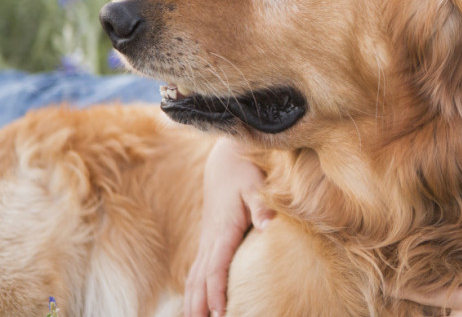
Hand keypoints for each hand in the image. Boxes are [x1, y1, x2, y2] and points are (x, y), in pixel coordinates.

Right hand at [183, 137, 274, 316]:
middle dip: (200, 305)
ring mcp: (206, 239)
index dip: (216, 293)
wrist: (225, 159)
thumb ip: (261, 206)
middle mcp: (210, 238)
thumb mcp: (255, 185)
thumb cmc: (244, 171)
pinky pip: (196, 269)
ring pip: (194, 277)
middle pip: (200, 280)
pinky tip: (195, 303)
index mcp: (223, 230)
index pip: (215, 269)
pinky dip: (193, 288)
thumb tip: (269, 225)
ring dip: (193, 301)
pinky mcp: (208, 238)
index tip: (221, 313)